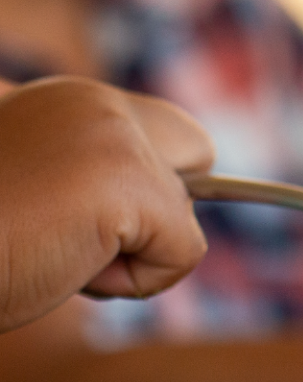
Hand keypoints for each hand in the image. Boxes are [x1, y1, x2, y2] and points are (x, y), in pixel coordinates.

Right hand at [0, 77, 214, 330]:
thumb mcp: (26, 195)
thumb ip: (80, 182)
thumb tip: (166, 205)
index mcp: (56, 98)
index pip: (164, 129)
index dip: (153, 182)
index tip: (95, 217)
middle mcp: (87, 99)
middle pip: (197, 149)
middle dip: (161, 206)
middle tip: (76, 236)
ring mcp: (110, 133)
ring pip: (187, 211)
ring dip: (132, 254)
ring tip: (51, 250)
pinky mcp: (124, 179)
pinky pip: (184, 251)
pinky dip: (136, 282)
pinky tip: (64, 266)